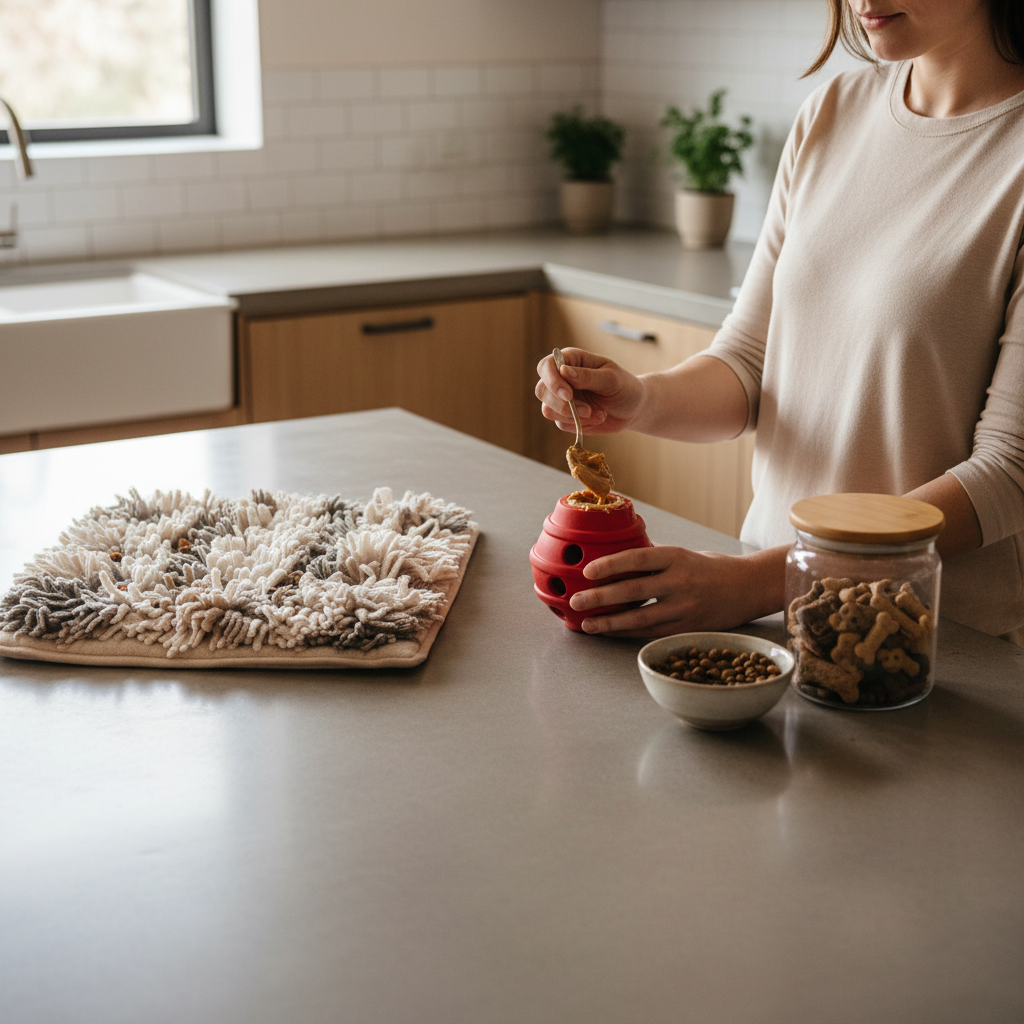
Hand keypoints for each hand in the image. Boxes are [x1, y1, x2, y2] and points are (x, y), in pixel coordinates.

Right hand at [535, 347, 644, 435]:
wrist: (634, 408)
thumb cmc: (625, 387)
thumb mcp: (612, 379)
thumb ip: (588, 376)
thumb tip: (564, 371)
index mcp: (571, 361)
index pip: (547, 366)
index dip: (552, 380)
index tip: (569, 395)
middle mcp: (561, 378)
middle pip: (542, 390)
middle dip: (561, 405)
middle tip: (587, 410)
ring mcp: (561, 399)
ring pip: (548, 410)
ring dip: (573, 416)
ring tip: (597, 414)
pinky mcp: (565, 416)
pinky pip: (561, 424)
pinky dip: (580, 425)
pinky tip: (598, 418)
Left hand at [568, 544, 785, 637]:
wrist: (750, 587)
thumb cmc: (711, 567)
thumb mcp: (684, 554)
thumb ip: (654, 559)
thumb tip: (616, 559)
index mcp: (678, 557)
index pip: (638, 558)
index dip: (611, 564)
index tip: (588, 571)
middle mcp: (681, 582)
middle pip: (633, 590)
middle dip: (600, 597)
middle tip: (576, 601)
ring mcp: (685, 608)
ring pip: (640, 618)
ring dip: (609, 622)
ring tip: (586, 624)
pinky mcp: (687, 628)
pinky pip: (650, 632)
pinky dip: (626, 633)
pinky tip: (609, 632)